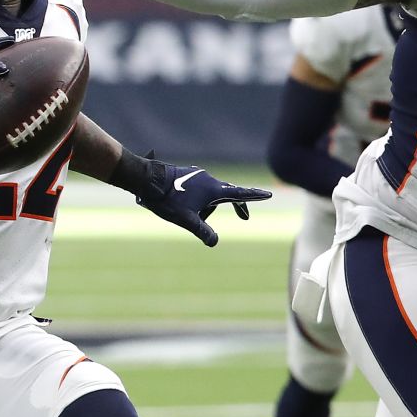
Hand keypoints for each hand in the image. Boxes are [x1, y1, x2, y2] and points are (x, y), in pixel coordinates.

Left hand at [134, 158, 272, 245]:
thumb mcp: (186, 220)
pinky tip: (183, 203)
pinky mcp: (189, 173)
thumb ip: (202, 232)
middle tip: (244, 217)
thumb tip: (214, 243)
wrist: (148, 180)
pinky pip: (200, 187)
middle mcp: (209, 179)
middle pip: (227, 195)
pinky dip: (199, 198)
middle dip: (235, 206)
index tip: (268, 195)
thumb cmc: (168, 200)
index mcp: (213, 189)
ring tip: (188, 214)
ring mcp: (198, 175)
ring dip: (208, 206)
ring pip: (211, 193)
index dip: (255, 197)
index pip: (239, 194)